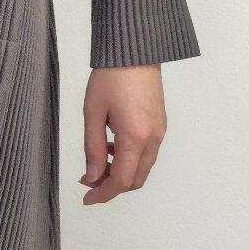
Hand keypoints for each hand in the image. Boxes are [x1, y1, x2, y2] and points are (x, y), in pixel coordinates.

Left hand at [79, 64, 165, 204]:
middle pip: (136, 179)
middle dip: (113, 186)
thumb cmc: (111, 76)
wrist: (135, 51)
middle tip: (89, 182)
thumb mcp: (93, 113)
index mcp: (135, 137)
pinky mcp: (160, 124)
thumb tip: (92, 176)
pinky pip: (147, 152)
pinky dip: (130, 159)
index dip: (104, 194)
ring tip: (97, 162)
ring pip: (143, 167)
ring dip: (122, 172)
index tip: (88, 199)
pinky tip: (111, 146)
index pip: (122, 180)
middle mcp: (153, 138)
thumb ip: (93, 148)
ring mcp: (160, 131)